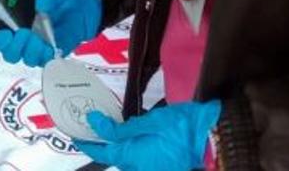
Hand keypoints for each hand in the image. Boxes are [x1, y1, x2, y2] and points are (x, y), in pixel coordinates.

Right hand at [0, 0, 102, 66]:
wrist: (79, 5)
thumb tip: (41, 5)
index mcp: (14, 26)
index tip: (5, 33)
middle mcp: (23, 40)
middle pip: (10, 54)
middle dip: (14, 46)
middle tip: (24, 33)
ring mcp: (37, 48)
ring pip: (27, 59)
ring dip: (31, 51)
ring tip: (39, 39)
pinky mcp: (52, 54)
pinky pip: (45, 61)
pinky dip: (46, 55)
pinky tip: (49, 46)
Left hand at [74, 102, 221, 170]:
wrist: (213, 140)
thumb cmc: (181, 127)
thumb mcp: (150, 122)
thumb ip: (121, 128)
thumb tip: (95, 123)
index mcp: (133, 156)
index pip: (102, 151)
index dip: (87, 143)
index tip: (75, 134)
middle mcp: (139, 168)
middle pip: (116, 158)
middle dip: (104, 146)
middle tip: (95, 128)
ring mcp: (151, 170)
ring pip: (129, 161)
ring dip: (120, 150)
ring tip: (114, 132)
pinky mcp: (163, 169)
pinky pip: (142, 163)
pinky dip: (135, 153)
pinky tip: (136, 140)